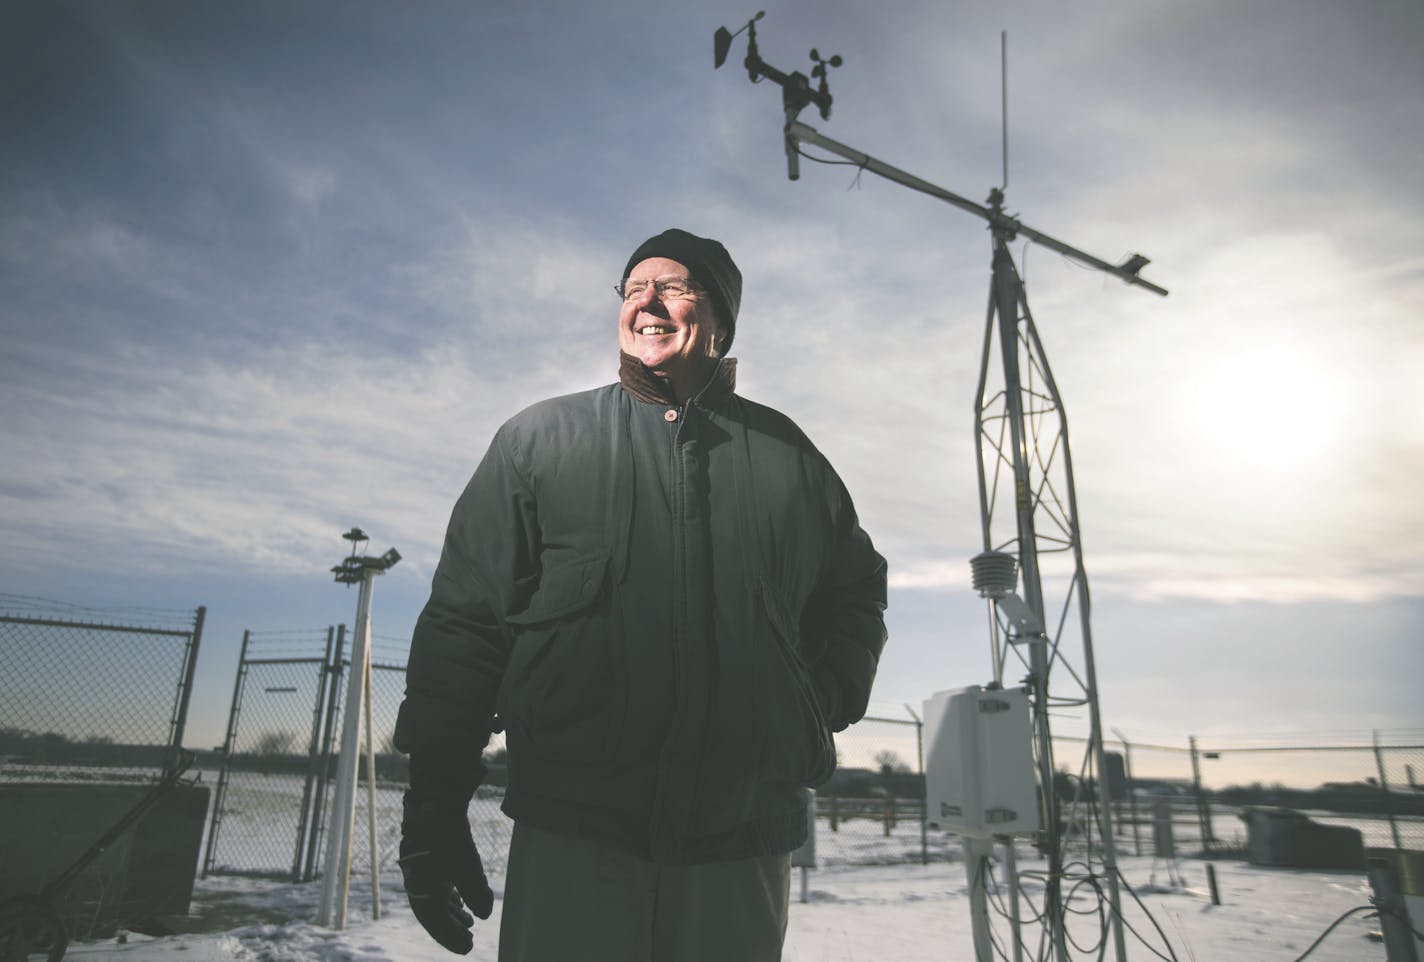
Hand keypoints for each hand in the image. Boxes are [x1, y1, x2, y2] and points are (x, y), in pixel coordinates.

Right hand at [399, 792, 494, 954]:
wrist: (436, 799)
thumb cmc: (449, 837)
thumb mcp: (467, 867)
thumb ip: (476, 893)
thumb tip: (485, 913)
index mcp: (421, 889)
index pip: (435, 922)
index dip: (450, 938)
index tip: (468, 949)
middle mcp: (417, 881)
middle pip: (434, 914)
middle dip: (451, 929)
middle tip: (469, 941)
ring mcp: (423, 867)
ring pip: (436, 898)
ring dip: (452, 913)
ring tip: (468, 923)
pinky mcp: (431, 855)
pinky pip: (438, 883)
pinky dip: (451, 895)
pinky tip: (463, 900)